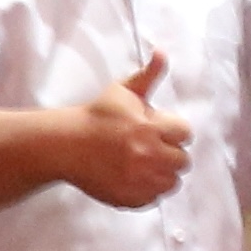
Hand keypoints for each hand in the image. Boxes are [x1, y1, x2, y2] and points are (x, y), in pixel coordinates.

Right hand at [55, 49, 193, 207]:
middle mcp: (148, 155)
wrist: (65, 145)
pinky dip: (147, 191)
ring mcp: (138, 180)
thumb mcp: (122, 91)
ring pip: (171, 182)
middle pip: (182, 160)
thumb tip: (162, 51)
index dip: (171, 130)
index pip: (185, 133)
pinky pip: (154, 199)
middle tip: (149, 147)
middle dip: (169, 152)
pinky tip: (133, 177)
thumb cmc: (97, 116)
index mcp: (149, 128)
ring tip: (144, 163)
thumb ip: (148, 74)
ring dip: (162, 173)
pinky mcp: (128, 198)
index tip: (156, 129)